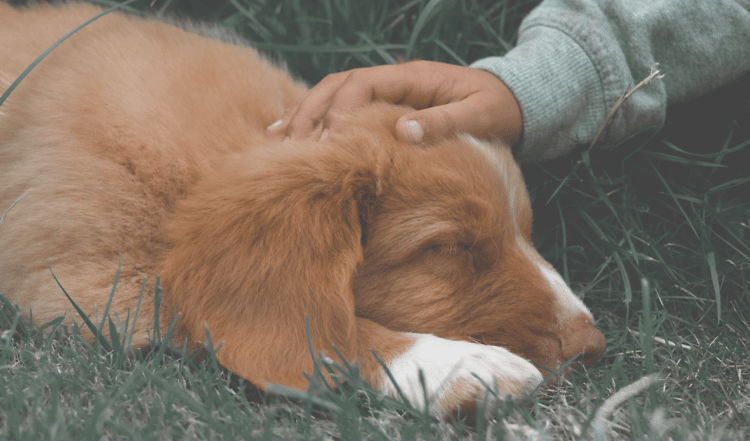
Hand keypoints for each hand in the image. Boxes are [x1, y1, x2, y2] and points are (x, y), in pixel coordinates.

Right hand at [267, 60, 522, 145]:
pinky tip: (288, 137)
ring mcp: (384, 95)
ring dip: (303, 117)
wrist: (509, 103)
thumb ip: (445, 122)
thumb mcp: (480, 117)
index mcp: (412, 78)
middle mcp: (392, 82)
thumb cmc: (497, 111)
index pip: (363, 85)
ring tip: (275, 142)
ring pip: (331, 98)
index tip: (330, 142)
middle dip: (311, 114)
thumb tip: (403, 131)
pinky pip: (340, 111)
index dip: (342, 111)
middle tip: (290, 147)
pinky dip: (313, 123)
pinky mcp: (381, 110)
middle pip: (337, 88)